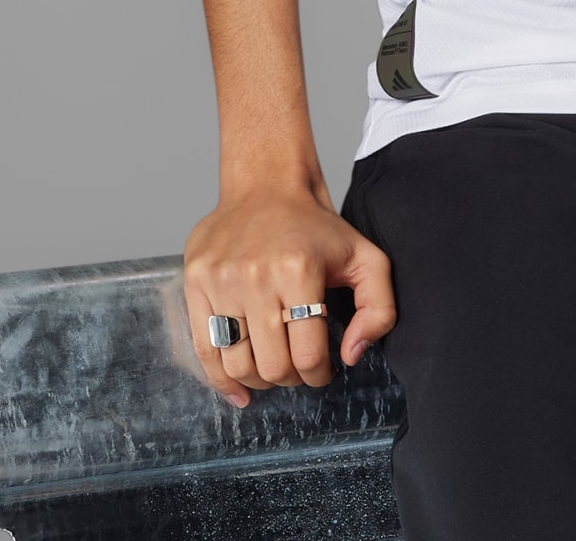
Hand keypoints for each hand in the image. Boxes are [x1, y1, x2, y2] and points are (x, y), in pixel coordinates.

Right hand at [182, 179, 395, 406]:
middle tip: (299, 366)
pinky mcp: (196, 281)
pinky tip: (239, 390)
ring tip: (274, 367)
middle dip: (292, 378)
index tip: (324, 370)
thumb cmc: (316, 227)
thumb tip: (352, 355)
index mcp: (299, 271)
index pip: (308, 356)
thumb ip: (378, 308)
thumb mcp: (366, 257)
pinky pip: (204, 349)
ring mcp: (221, 280)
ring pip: (238, 364)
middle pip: (272, 367)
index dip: (320, 374)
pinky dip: (221, 379)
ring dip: (260, 379)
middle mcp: (256, 277)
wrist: (266, 185)